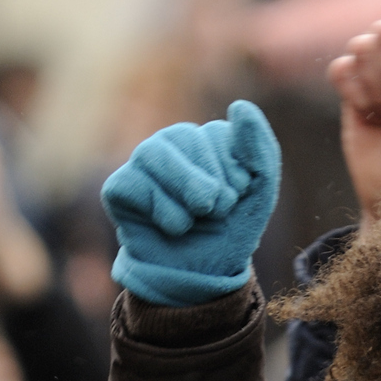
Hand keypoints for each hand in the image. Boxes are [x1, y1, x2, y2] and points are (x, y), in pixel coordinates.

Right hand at [101, 100, 280, 306]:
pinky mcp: (120, 188)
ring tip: (197, 218)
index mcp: (206, 139)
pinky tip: (173, 228)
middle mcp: (171, 143)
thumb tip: (241, 106)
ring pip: (154, 154)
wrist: (202, 274)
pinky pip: (135, 185)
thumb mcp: (259, 192)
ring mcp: (143, 163)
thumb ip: (260, 149)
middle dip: (212, 186)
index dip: (236, 174)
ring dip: (187, 194)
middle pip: (187, 138)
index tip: (237, 200)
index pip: (219, 134)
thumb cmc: (229, 230)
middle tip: (217, 212)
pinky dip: (163, 213)